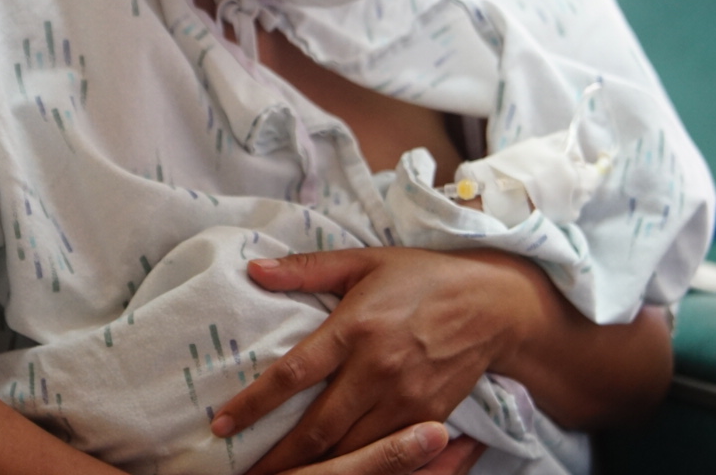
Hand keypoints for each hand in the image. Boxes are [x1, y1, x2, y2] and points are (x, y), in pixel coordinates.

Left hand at [214, 249, 542, 474]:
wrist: (494, 304)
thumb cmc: (422, 277)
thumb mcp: (363, 261)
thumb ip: (306, 269)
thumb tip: (253, 269)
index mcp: (355, 328)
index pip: (292, 374)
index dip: (254, 403)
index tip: (222, 423)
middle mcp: (378, 369)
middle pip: (317, 427)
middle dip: (278, 457)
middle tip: (243, 472)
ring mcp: (406, 400)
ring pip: (351, 449)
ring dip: (315, 468)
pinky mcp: (428, 418)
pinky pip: (388, 455)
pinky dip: (361, 469)